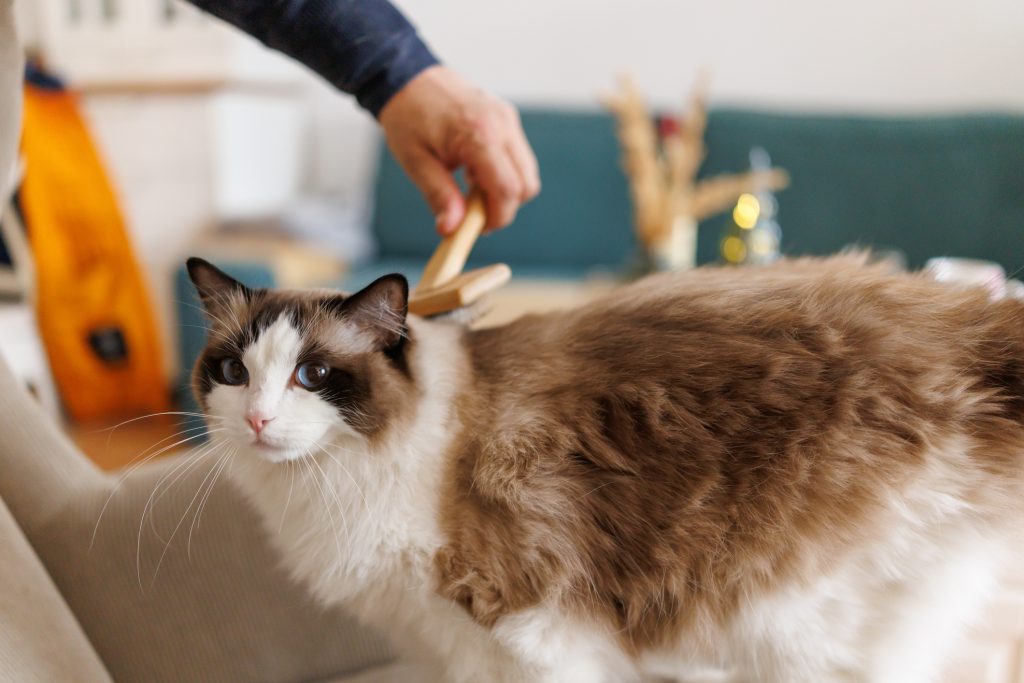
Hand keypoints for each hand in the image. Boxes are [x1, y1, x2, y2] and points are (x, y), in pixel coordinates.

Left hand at [378, 66, 539, 234]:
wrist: (408, 78)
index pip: (508, 189)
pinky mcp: (507, 118)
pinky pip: (518, 158)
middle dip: (504, 207)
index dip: (497, 217)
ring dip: (504, 190)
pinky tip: (475, 170)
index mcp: (479, 134)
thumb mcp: (416, 162)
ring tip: (470, 186)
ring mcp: (508, 119)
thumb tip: (452, 230)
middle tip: (472, 211)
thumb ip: (439, 196)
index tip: (476, 228)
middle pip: (526, 184)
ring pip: (526, 173)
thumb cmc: (408, 117)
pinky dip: (503, 173)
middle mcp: (502, 124)